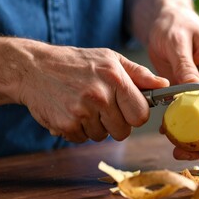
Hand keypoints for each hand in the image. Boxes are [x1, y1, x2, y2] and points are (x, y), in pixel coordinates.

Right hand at [15, 39, 168, 141]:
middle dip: (115, 123)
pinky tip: (71, 111)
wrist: (34, 68)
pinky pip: (83, 139)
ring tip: (84, 105)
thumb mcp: (111, 59)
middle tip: (102, 106)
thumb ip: (139, 75)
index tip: (127, 109)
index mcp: (115, 79)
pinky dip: (79, 129)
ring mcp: (81, 111)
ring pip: (102, 136)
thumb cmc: (77, 63)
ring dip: (96, 126)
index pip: (140, 115)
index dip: (135, 115)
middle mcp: (100, 96)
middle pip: (123, 131)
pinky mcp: (66, 124)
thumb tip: (164, 85)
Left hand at [148, 6, 198, 161]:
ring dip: (198, 138)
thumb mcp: (177, 42)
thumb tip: (195, 93)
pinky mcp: (188, 92)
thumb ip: (186, 67)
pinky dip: (181, 127)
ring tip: (182, 154)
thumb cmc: (173, 25)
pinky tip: (168, 136)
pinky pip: (189, 113)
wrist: (163, 20)